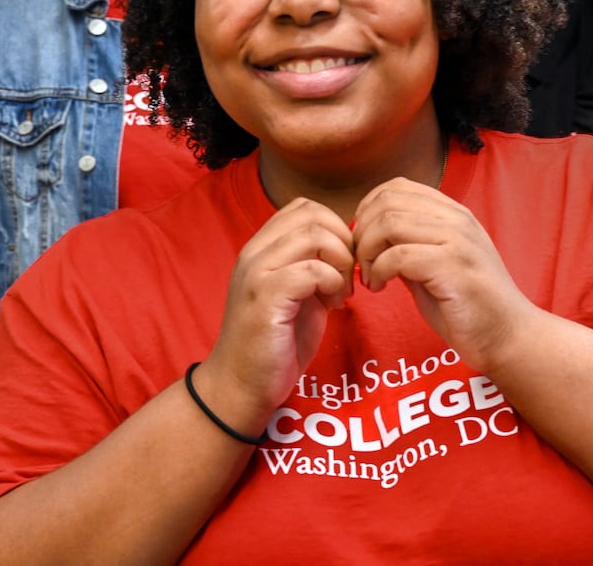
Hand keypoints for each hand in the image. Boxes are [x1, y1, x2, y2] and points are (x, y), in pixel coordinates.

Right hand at [200, 197, 354, 426]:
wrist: (241, 385)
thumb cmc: (275, 341)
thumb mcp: (299, 293)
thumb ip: (316, 265)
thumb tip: (350, 248)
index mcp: (262, 248)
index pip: (304, 207)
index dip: (336, 227)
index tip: (345, 262)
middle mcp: (255, 253)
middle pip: (313, 215)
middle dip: (343, 242)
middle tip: (348, 277)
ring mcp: (257, 273)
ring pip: (314, 235)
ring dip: (340, 262)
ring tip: (341, 292)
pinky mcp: (265, 298)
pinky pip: (312, 269)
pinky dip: (333, 283)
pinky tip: (333, 306)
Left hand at [352, 177, 538, 372]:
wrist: (508, 336)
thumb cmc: (468, 306)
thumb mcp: (433, 265)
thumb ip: (407, 245)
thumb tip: (369, 238)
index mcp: (453, 213)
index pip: (397, 187)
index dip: (367, 210)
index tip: (363, 242)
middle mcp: (457, 219)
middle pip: (387, 201)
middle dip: (361, 232)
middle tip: (361, 263)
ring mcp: (457, 240)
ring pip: (389, 223)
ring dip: (367, 252)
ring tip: (371, 278)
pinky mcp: (453, 267)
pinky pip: (398, 255)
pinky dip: (378, 271)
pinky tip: (380, 288)